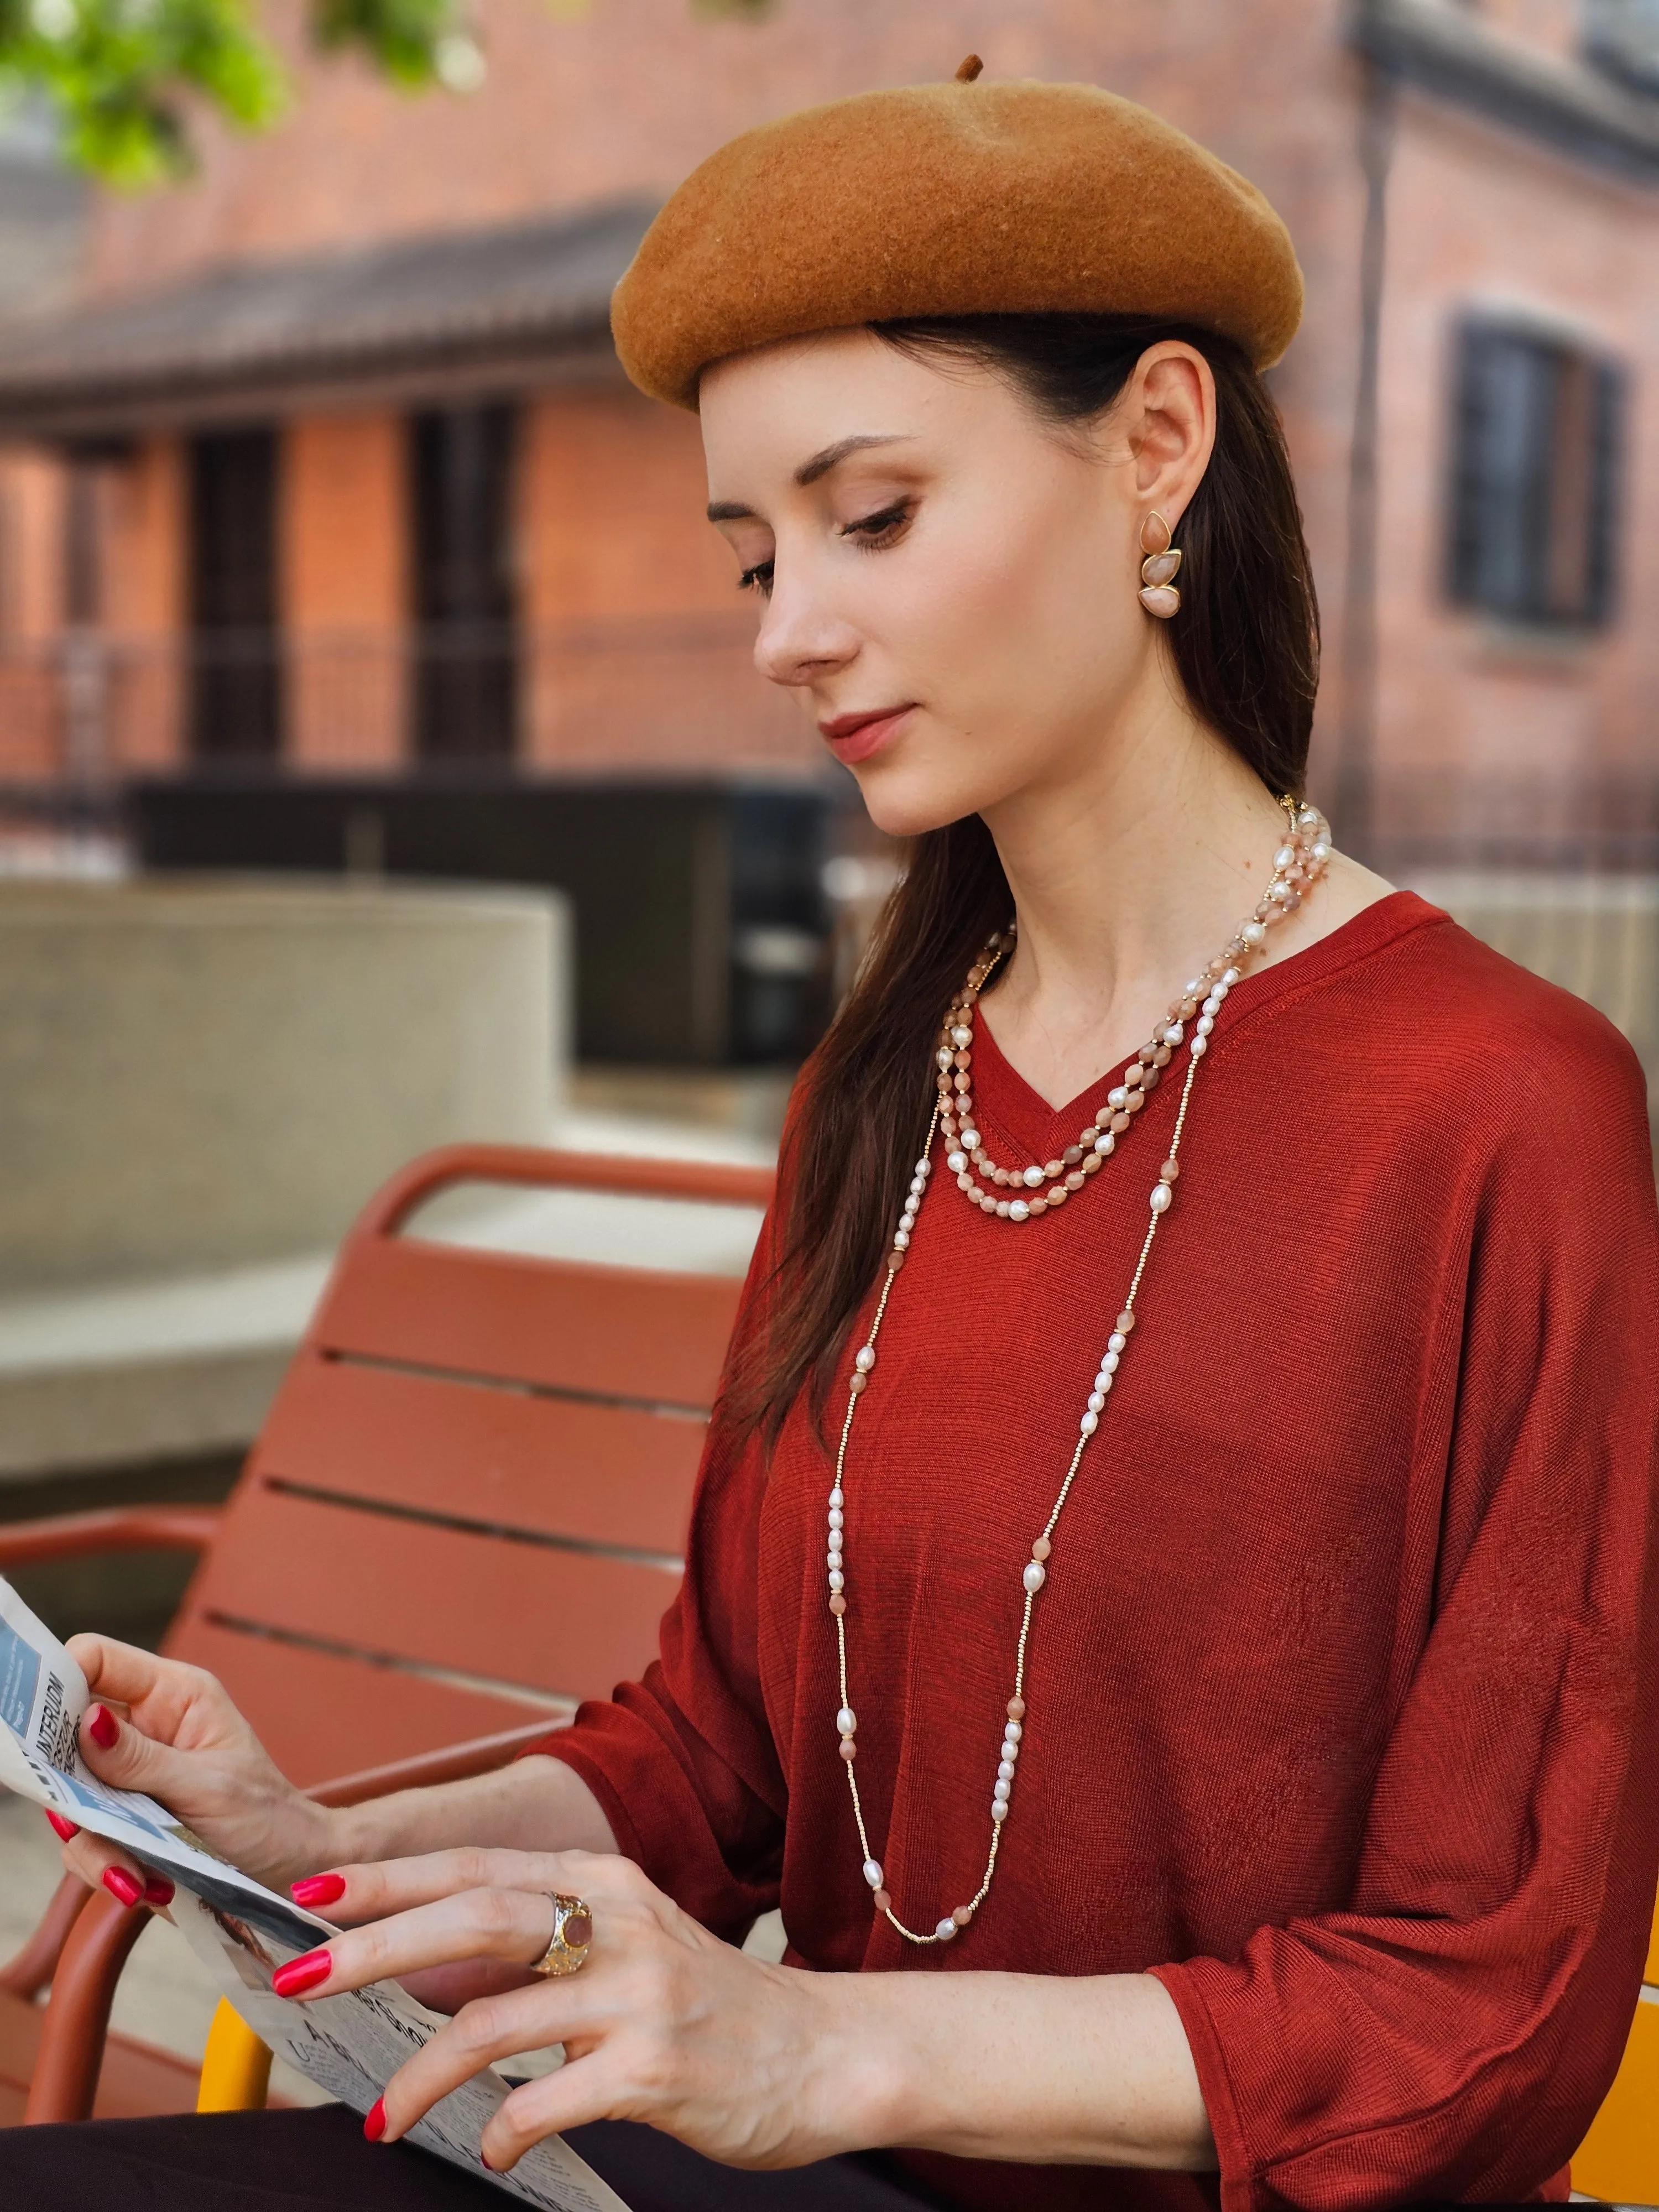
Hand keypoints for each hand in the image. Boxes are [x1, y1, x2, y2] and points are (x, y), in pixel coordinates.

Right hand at [52, 1636, 339, 1904]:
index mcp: (172, 1695)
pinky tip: (147, 1886)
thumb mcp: (209, 1786)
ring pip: (68, 1798)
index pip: (97, 1661)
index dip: (60, 1681)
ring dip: (95, 1842)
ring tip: (132, 1872)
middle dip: (66, 1782)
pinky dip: (106, 1868)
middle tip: (78, 1816)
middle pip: (64, 1734)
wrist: (289, 1874)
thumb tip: (84, 1721)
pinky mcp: (121, 1823)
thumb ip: (142, 1759)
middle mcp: (143, 1730)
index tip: (41, 1728)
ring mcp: (127, 1779)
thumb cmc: (265, 1816)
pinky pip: (86, 1842)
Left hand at [272, 1849, 879, 2172]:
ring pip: (494, 2023)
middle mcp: (620, 1922)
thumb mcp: (629, 1944)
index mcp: (605, 1882)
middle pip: (473, 1918)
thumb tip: (425, 1958)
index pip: (474, 1868)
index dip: (387, 1882)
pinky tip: (490, 2145)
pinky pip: (545, 2103)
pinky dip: (500, 2129)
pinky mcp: (656, 2070)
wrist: (824, 2054)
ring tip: (382, 2117)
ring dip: (419, 2075)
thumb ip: (544, 1941)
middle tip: (297, 1980)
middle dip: (372, 1949)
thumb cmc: (710, 2006)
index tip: (311, 1899)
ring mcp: (640, 1993)